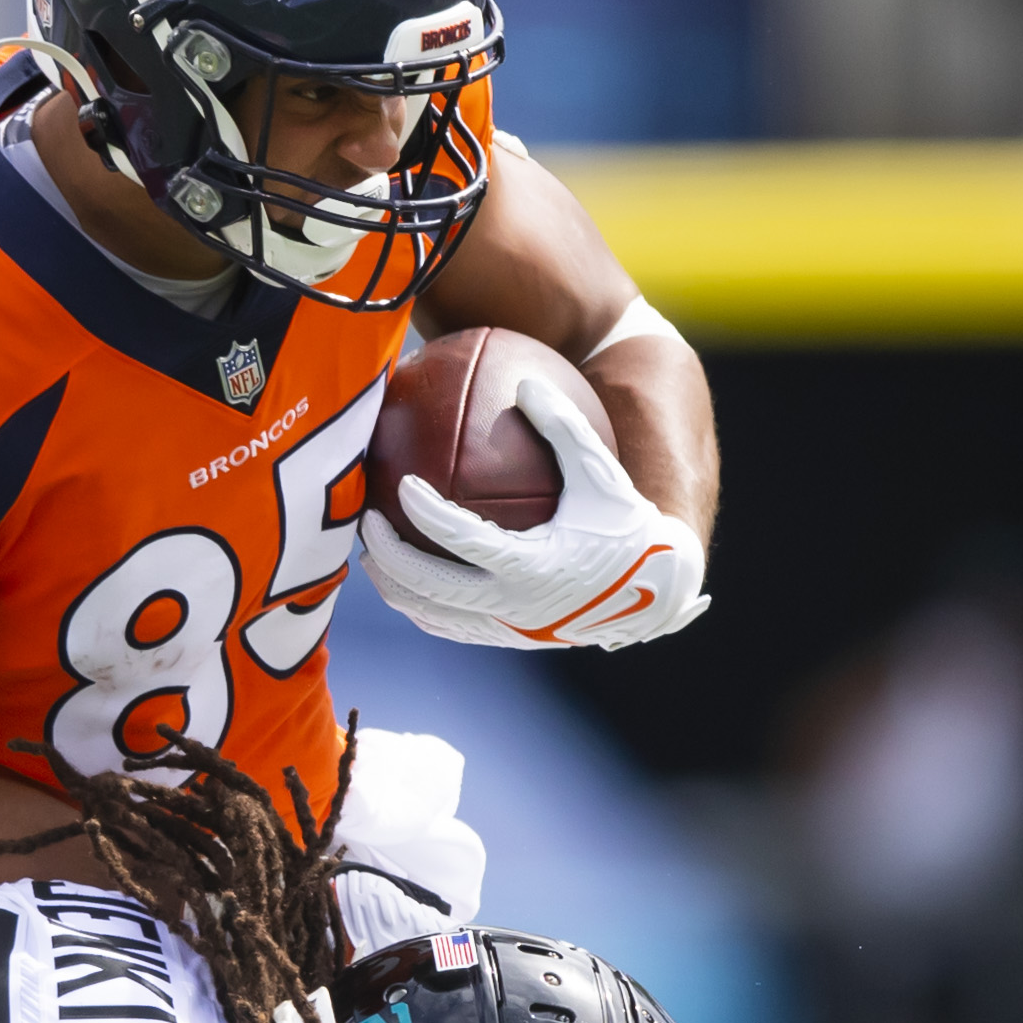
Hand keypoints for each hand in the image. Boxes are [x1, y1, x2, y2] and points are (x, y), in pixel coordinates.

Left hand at [353, 362, 707, 653]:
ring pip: (434, 616)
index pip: (464, 541)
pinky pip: (452, 628)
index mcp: (534, 567)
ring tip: (373, 555)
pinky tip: (406, 580)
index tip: (402, 486)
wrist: (654, 592)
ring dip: (397, 588)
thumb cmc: (625, 524)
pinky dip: (423, 606)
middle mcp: (516, 606)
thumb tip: (527, 383)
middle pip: (431, 588)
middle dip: (391, 556)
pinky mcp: (509, 639)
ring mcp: (509, 629)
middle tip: (368, 520)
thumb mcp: (603, 473)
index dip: (427, 514)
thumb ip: (565, 428)